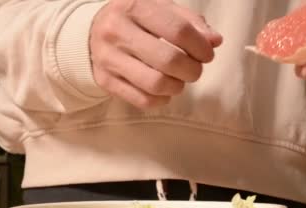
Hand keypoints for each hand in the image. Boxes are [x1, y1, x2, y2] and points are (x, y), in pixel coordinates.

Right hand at [90, 0, 221, 108]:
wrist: (91, 32)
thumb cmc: (136, 19)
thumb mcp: (161, 9)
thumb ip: (191, 22)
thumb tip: (215, 41)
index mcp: (135, 6)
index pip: (178, 31)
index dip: (200, 47)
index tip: (207, 54)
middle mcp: (117, 31)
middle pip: (169, 61)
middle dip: (192, 70)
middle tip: (194, 70)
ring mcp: (108, 58)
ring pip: (155, 84)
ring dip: (177, 87)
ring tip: (179, 81)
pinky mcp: (104, 80)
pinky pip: (142, 100)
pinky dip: (160, 100)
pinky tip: (164, 92)